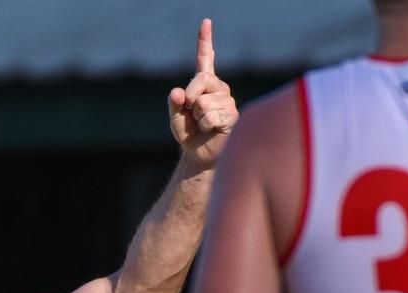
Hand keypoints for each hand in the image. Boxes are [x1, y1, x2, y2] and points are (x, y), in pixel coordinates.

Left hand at [169, 18, 237, 169]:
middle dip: (190, 98)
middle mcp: (219, 88)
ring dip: (198, 118)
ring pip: (203, 103)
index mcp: (205, 84)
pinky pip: (211, 117)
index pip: (205, 58)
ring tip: (203, 125)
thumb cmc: (188, 134)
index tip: (205, 22)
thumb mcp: (175, 118)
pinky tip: (212, 130)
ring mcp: (228, 101)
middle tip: (192, 113)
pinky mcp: (233, 115)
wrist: (198, 154)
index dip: (205, 40)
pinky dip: (205, 126)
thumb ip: (174, 104)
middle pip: (201, 80)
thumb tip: (178, 92)